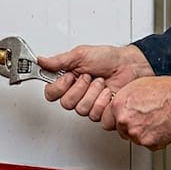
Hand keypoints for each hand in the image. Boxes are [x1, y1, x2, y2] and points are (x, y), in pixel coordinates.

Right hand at [38, 45, 152, 121]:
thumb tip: (41, 60)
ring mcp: (89, 104)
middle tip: (89, 77)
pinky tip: (108, 92)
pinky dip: (103, 101)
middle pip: (66, 103)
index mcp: (68, 80)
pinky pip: (96, 115)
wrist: (130, 66)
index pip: (51, 93)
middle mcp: (77, 94)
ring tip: (101, 82)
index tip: (69, 76)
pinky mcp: (102, 112)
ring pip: (81, 109)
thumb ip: (59, 61)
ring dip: (93, 92)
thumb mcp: (81, 54)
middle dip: (80, 88)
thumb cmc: (108, 59)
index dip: (59, 87)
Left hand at [102, 75, 170, 150]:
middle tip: (142, 119)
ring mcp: (135, 133)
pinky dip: (153, 138)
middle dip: (129, 127)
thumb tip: (122, 106)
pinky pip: (147, 144)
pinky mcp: (148, 143)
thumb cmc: (165, 91)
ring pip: (134, 138)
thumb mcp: (136, 86)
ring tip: (154, 120)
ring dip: (142, 133)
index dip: (116, 119)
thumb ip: (124, 100)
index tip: (121, 119)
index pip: (106, 120)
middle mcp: (124, 120)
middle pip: (120, 130)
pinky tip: (160, 127)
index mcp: (118, 105)